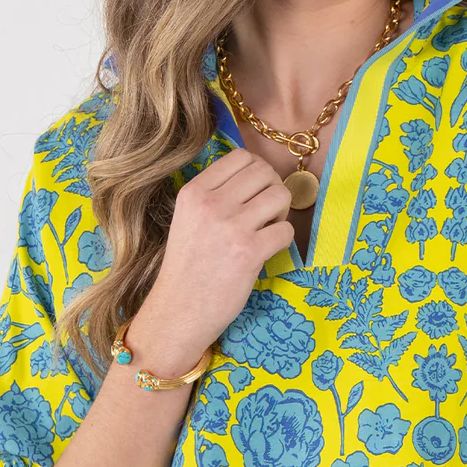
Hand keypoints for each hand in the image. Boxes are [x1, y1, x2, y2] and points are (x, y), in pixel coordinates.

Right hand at [137, 149, 293, 353]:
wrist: (179, 310)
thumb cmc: (187, 267)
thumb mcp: (188, 218)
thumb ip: (214, 195)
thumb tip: (256, 176)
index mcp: (194, 191)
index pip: (241, 156)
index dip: (257, 171)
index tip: (255, 192)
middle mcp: (211, 203)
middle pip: (264, 171)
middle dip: (272, 189)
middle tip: (265, 213)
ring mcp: (231, 227)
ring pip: (280, 195)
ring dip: (281, 212)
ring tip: (267, 229)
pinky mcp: (249, 252)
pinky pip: (286, 230)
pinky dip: (283, 239)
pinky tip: (268, 250)